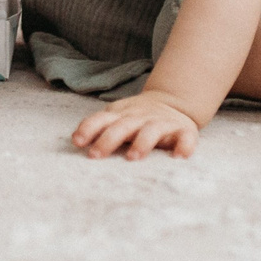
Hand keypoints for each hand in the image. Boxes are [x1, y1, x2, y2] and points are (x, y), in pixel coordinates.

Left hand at [70, 91, 200, 159]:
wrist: (174, 102)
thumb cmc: (138, 118)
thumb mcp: (118, 117)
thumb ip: (100, 127)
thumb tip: (74, 140)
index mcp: (122, 115)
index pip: (102, 119)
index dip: (88, 128)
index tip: (77, 142)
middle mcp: (141, 118)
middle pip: (123, 126)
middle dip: (108, 139)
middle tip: (95, 155)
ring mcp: (163, 123)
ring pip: (152, 131)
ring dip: (142, 143)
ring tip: (132, 157)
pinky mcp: (184, 131)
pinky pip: (186, 138)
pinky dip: (184, 147)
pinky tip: (179, 158)